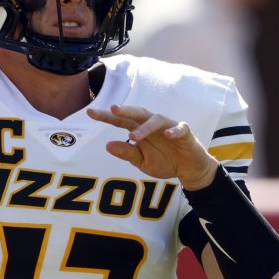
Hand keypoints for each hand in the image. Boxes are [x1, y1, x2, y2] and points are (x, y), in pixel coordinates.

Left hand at [87, 104, 218, 189]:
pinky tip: (167, 134)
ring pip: (155, 120)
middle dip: (125, 111)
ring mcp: (168, 126)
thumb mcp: (142, 162)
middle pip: (137, 113)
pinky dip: (173, 131)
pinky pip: (179, 128)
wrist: (188, 169)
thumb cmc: (164, 162)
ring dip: (145, 127)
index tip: (90, 113)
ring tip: (134, 136)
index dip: (106, 116)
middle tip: (113, 109)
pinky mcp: (184, 132)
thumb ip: (127, 153)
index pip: (120, 121)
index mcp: (139, 130)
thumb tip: (108, 145)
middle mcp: (151, 124)